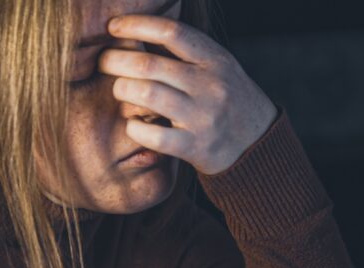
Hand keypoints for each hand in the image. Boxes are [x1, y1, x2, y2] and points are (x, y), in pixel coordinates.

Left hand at [99, 14, 278, 175]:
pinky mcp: (195, 147)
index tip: (113, 27)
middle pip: (149, 64)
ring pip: (146, 94)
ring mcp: (203, 117)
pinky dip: (134, 127)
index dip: (136, 25)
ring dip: (122, 89)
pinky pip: (153, 135)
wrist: (259, 143)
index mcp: (215, 60)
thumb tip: (137, 33)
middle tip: (104, 61)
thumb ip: (187, 53)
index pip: (171, 32)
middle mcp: (210, 86)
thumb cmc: (229, 99)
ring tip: (119, 89)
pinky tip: (133, 123)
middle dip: (115, 60)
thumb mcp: (219, 68)